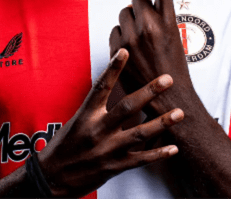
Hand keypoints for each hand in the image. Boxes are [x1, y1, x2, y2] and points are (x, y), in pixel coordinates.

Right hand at [36, 48, 183, 197]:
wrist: (51, 178)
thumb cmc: (65, 145)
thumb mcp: (77, 120)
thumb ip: (96, 107)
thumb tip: (116, 89)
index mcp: (86, 115)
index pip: (102, 86)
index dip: (114, 68)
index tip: (125, 51)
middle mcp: (98, 130)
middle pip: (127, 107)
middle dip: (150, 92)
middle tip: (167, 80)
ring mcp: (107, 150)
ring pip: (139, 133)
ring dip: (162, 123)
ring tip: (179, 113)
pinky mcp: (114, 167)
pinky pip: (140, 160)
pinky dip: (158, 153)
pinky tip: (173, 148)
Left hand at [110, 0, 197, 115]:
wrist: (168, 99)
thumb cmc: (173, 66)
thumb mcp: (174, 37)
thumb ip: (158, 17)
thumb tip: (138, 4)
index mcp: (169, 20)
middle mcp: (150, 25)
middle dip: (139, 8)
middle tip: (148, 27)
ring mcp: (133, 36)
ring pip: (123, 14)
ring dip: (130, 23)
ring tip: (141, 44)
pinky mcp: (118, 47)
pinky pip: (114, 30)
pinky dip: (121, 37)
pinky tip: (131, 53)